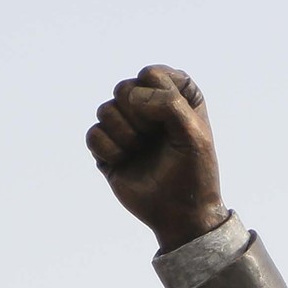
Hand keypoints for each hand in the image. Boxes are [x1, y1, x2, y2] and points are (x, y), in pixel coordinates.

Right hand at [89, 66, 226, 250]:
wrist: (180, 214)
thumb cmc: (193, 172)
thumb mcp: (193, 133)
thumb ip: (168, 103)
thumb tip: (130, 96)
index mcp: (172, 96)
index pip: (151, 74)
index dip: (158, 97)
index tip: (174, 121)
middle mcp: (147, 108)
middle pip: (124, 88)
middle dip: (138, 115)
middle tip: (154, 138)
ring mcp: (126, 128)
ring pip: (106, 110)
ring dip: (125, 134)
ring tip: (140, 151)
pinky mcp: (108, 150)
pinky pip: (93, 134)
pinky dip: (109, 149)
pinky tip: (124, 162)